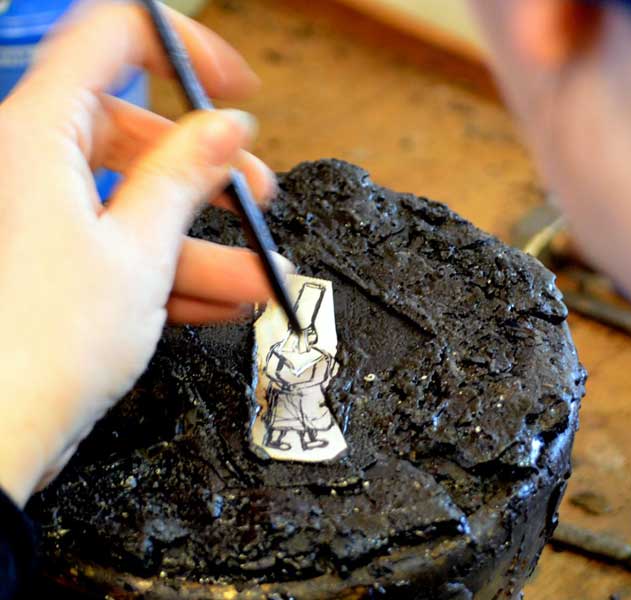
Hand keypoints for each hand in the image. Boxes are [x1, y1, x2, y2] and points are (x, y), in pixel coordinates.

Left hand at [0, 2, 286, 505]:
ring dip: (200, 238)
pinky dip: (167, 269)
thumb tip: (224, 130)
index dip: (183, 52)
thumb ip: (185, 178)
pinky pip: (117, 247)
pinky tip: (217, 298)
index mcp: (35, 137)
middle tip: (253, 195)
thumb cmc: (40, 347)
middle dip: (205, 172)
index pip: (112, 41)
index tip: (231, 86)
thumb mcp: (139, 251)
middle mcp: (27, 167)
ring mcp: (37, 218)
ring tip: (255, 271)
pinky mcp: (48, 263)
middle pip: (132, 134)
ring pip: (131, 203)